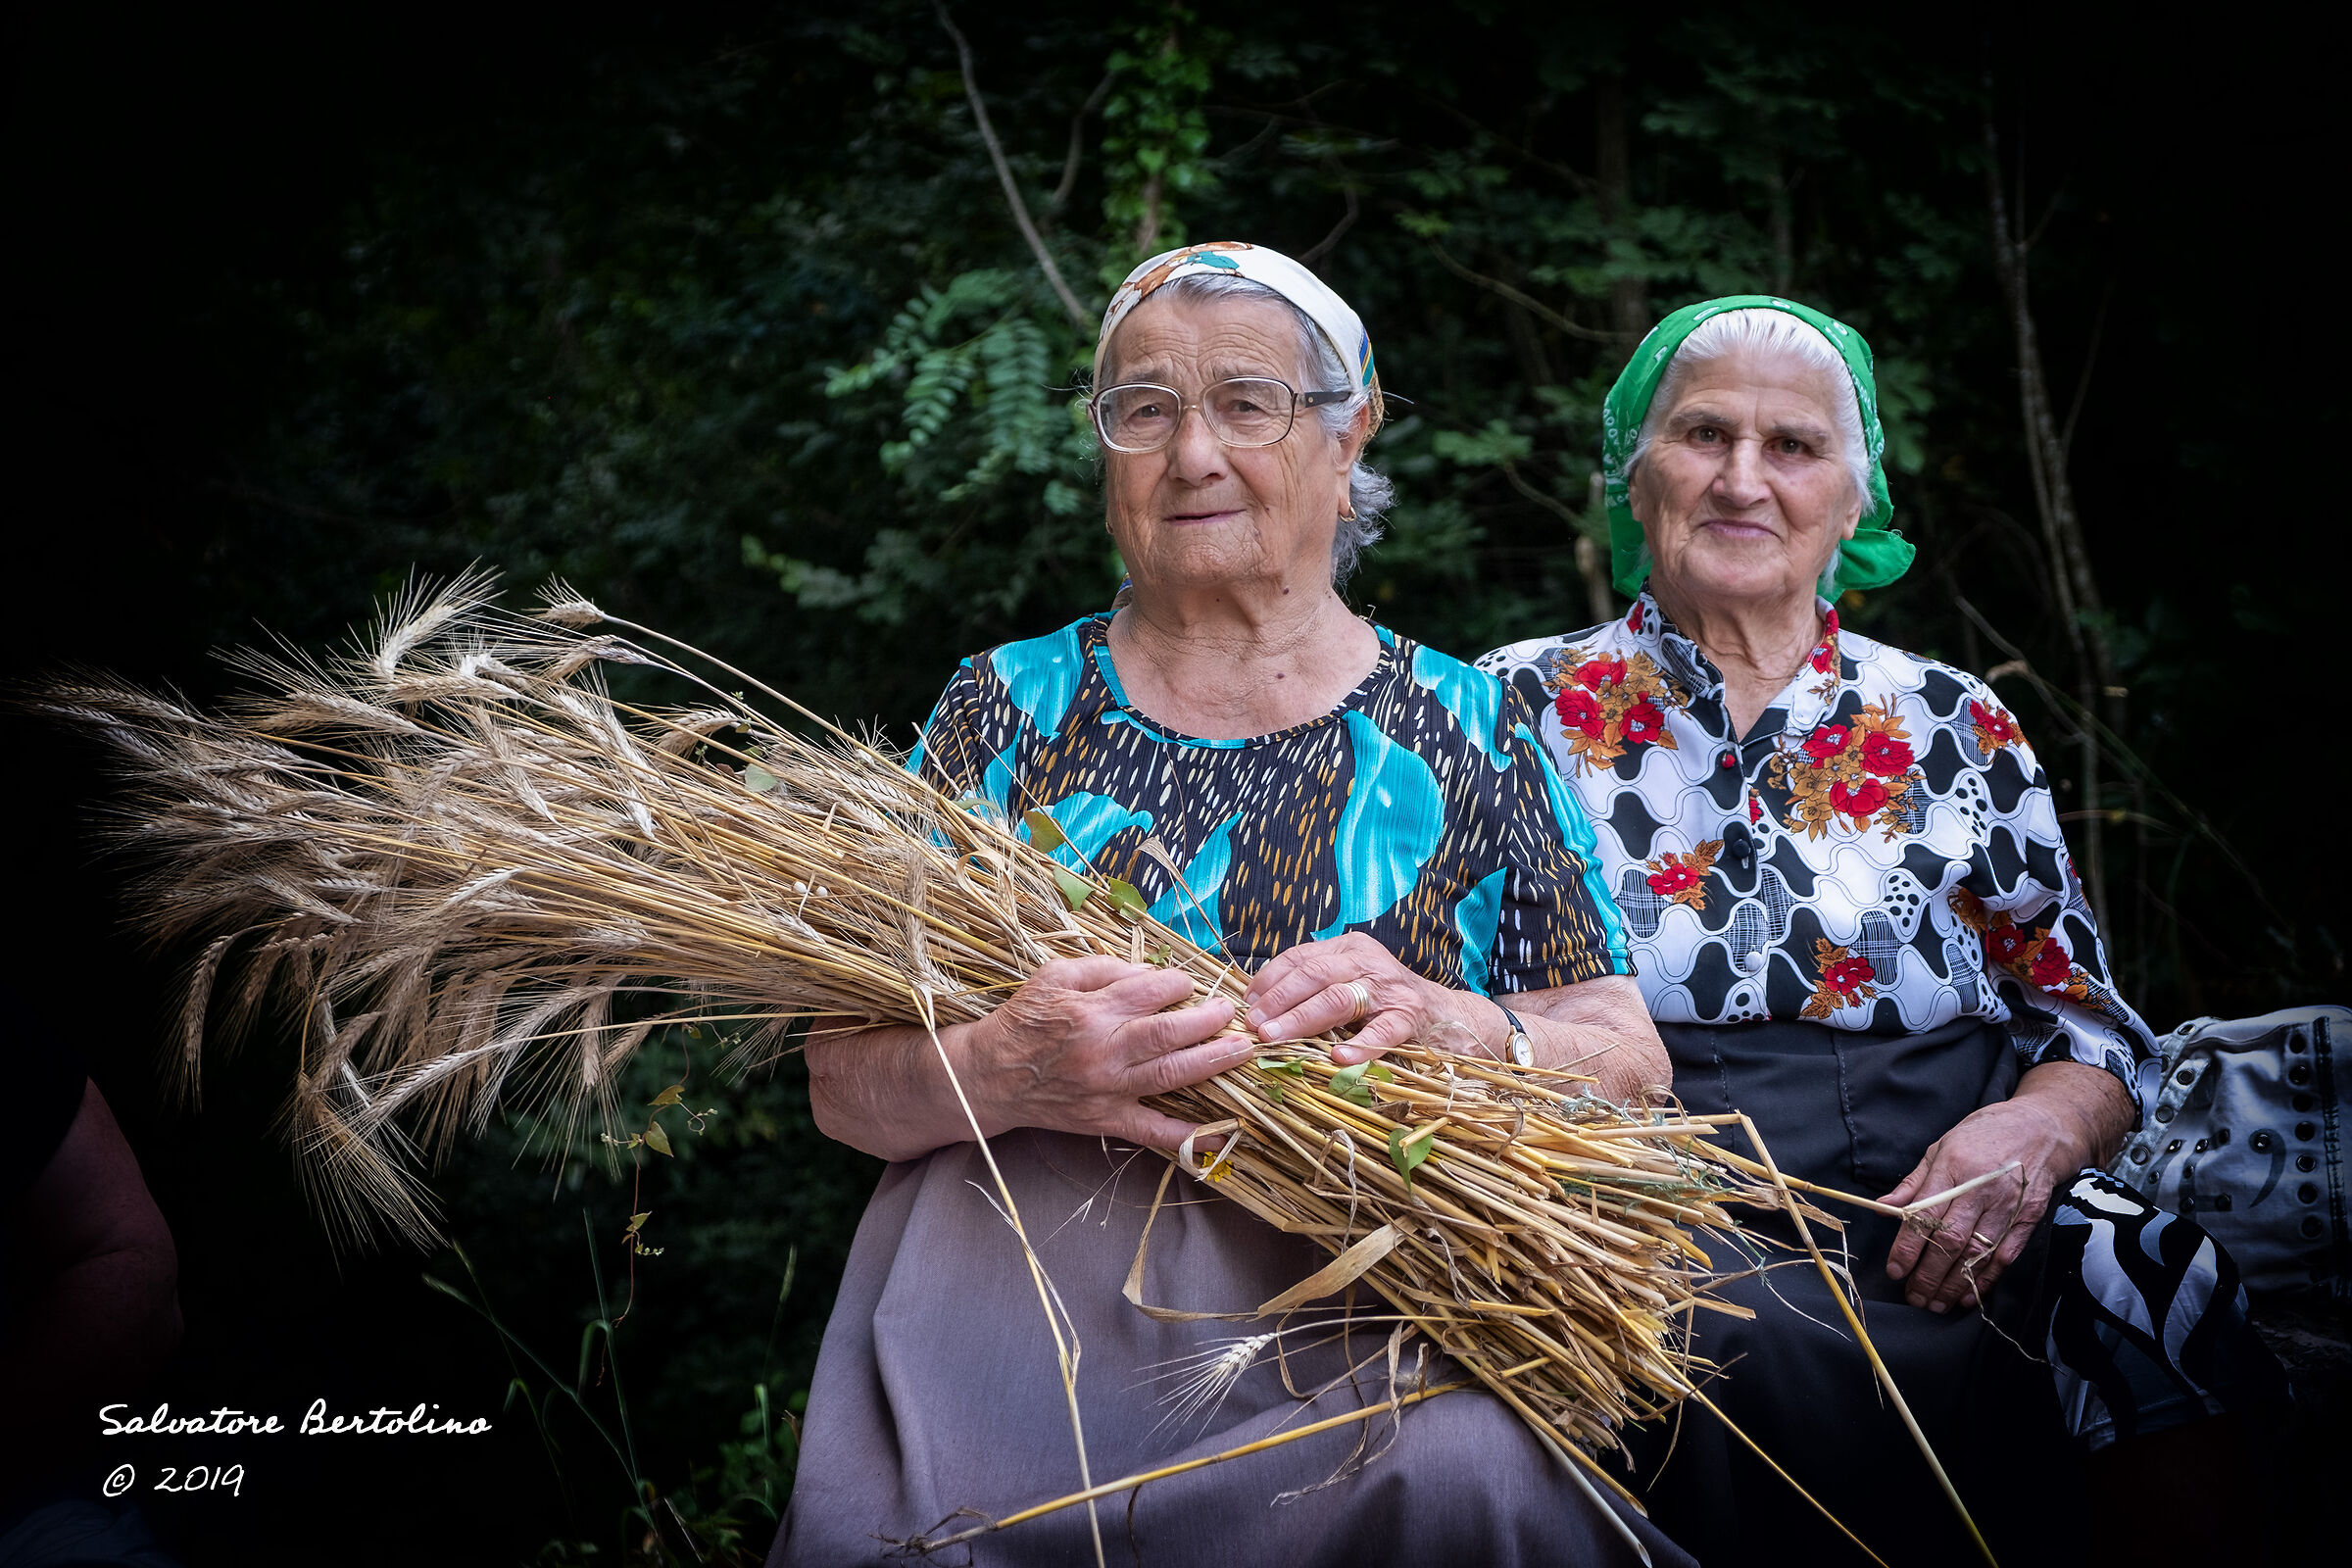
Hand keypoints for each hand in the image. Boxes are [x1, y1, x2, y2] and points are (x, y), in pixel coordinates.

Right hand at [962, 954, 1245, 1150]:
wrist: (990, 1077)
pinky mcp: (1107, 1119)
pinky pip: (1152, 1131)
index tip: (1189, 984)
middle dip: (1209, 1019)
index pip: (1151, 991)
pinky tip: (1219, 1134)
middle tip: (1232, 1012)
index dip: (1179, 984)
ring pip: (1170, 1074)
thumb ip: (1102, 968)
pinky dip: (1187, 1135)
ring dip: (1212, 1062)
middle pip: (1169, 1033)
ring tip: (1242, 1050)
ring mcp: (1108, 1089)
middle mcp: (1103, 1050)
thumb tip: (1147, 972)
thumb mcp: (1053, 977)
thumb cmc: (1024, 1020)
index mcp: (1091, 1010)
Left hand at [1243, 932, 1490, 1065]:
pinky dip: (1360, 1045)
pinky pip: (1382, 1031)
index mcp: (1350, 948)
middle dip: (1279, 1000)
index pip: (1301, 957)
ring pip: (1339, 998)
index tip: (1248, 1003)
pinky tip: (1339, 1058)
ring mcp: (1390, 989)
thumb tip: (1261, 1005)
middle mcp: (1368, 961)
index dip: (1270, 979)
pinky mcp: (1410, 1017)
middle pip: (1314, 975)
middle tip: (1254, 1025)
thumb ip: (1317, 985)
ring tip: (1276, 1038)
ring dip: (1302, 1020)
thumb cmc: (1388, 1002)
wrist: (1450, 1015)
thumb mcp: (1353, 980)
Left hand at [1879, 1061, 2134, 1312]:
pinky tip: (1969, 1295)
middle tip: (1914, 1298)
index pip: (1923, 1215)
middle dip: (1928, 1275)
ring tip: (1936, 1304)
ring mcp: (2007, 1205)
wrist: (2043, 1128)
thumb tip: (1883, 1208)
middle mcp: (1979, 1189)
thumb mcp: (1942, 1146)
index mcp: (1952, 1167)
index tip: (1895, 1271)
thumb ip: (1914, 1182)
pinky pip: (2005, 1255)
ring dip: (1954, 1284)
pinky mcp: (2028, 1217)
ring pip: (1976, 1253)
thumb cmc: (1985, 1134)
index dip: (1907, 1247)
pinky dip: (1986, 1279)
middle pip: (1949, 1241)